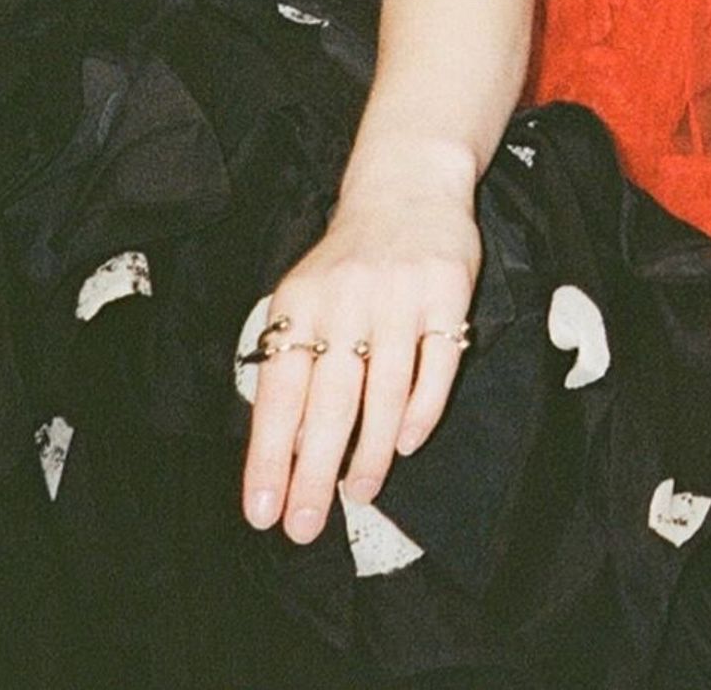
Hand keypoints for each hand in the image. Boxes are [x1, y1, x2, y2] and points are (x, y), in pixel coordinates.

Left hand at [240, 175, 479, 542]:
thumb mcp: (308, 296)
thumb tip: (285, 450)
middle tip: (304, 526)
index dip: (269, 456)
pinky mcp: (449, 292)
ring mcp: (402, 295)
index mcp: (302, 301)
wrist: (409, 185)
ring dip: (368, 452)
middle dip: (313, 472)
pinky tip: (406, 442)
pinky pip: (437, 364)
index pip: (279, 391)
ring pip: (384, 391)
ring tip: (358, 494)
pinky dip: (421, 410)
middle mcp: (348, 298)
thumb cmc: (349, 259)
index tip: (262, 511)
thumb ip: (295, 360)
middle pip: (329, 401)